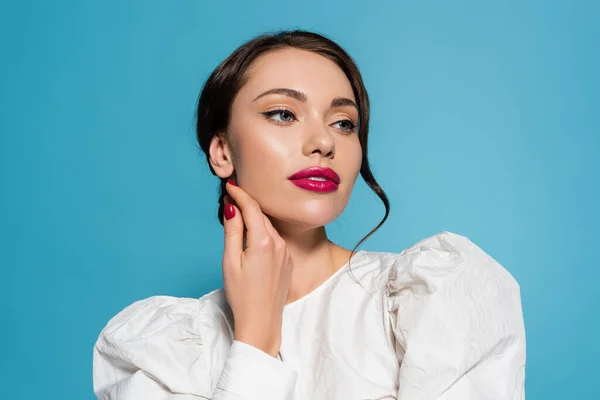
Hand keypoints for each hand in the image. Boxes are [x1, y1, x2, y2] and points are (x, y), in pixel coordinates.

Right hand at [221, 180, 293, 357]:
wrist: (262, 322)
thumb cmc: (242, 295)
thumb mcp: (230, 261)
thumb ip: (232, 231)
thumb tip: (232, 207)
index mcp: (263, 241)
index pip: (252, 207)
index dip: (240, 193)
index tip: (230, 184)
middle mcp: (279, 243)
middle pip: (261, 214)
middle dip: (246, 203)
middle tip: (230, 196)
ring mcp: (285, 252)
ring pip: (268, 226)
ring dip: (255, 218)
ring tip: (238, 214)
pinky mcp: (287, 261)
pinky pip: (275, 239)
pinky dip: (263, 232)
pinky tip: (252, 236)